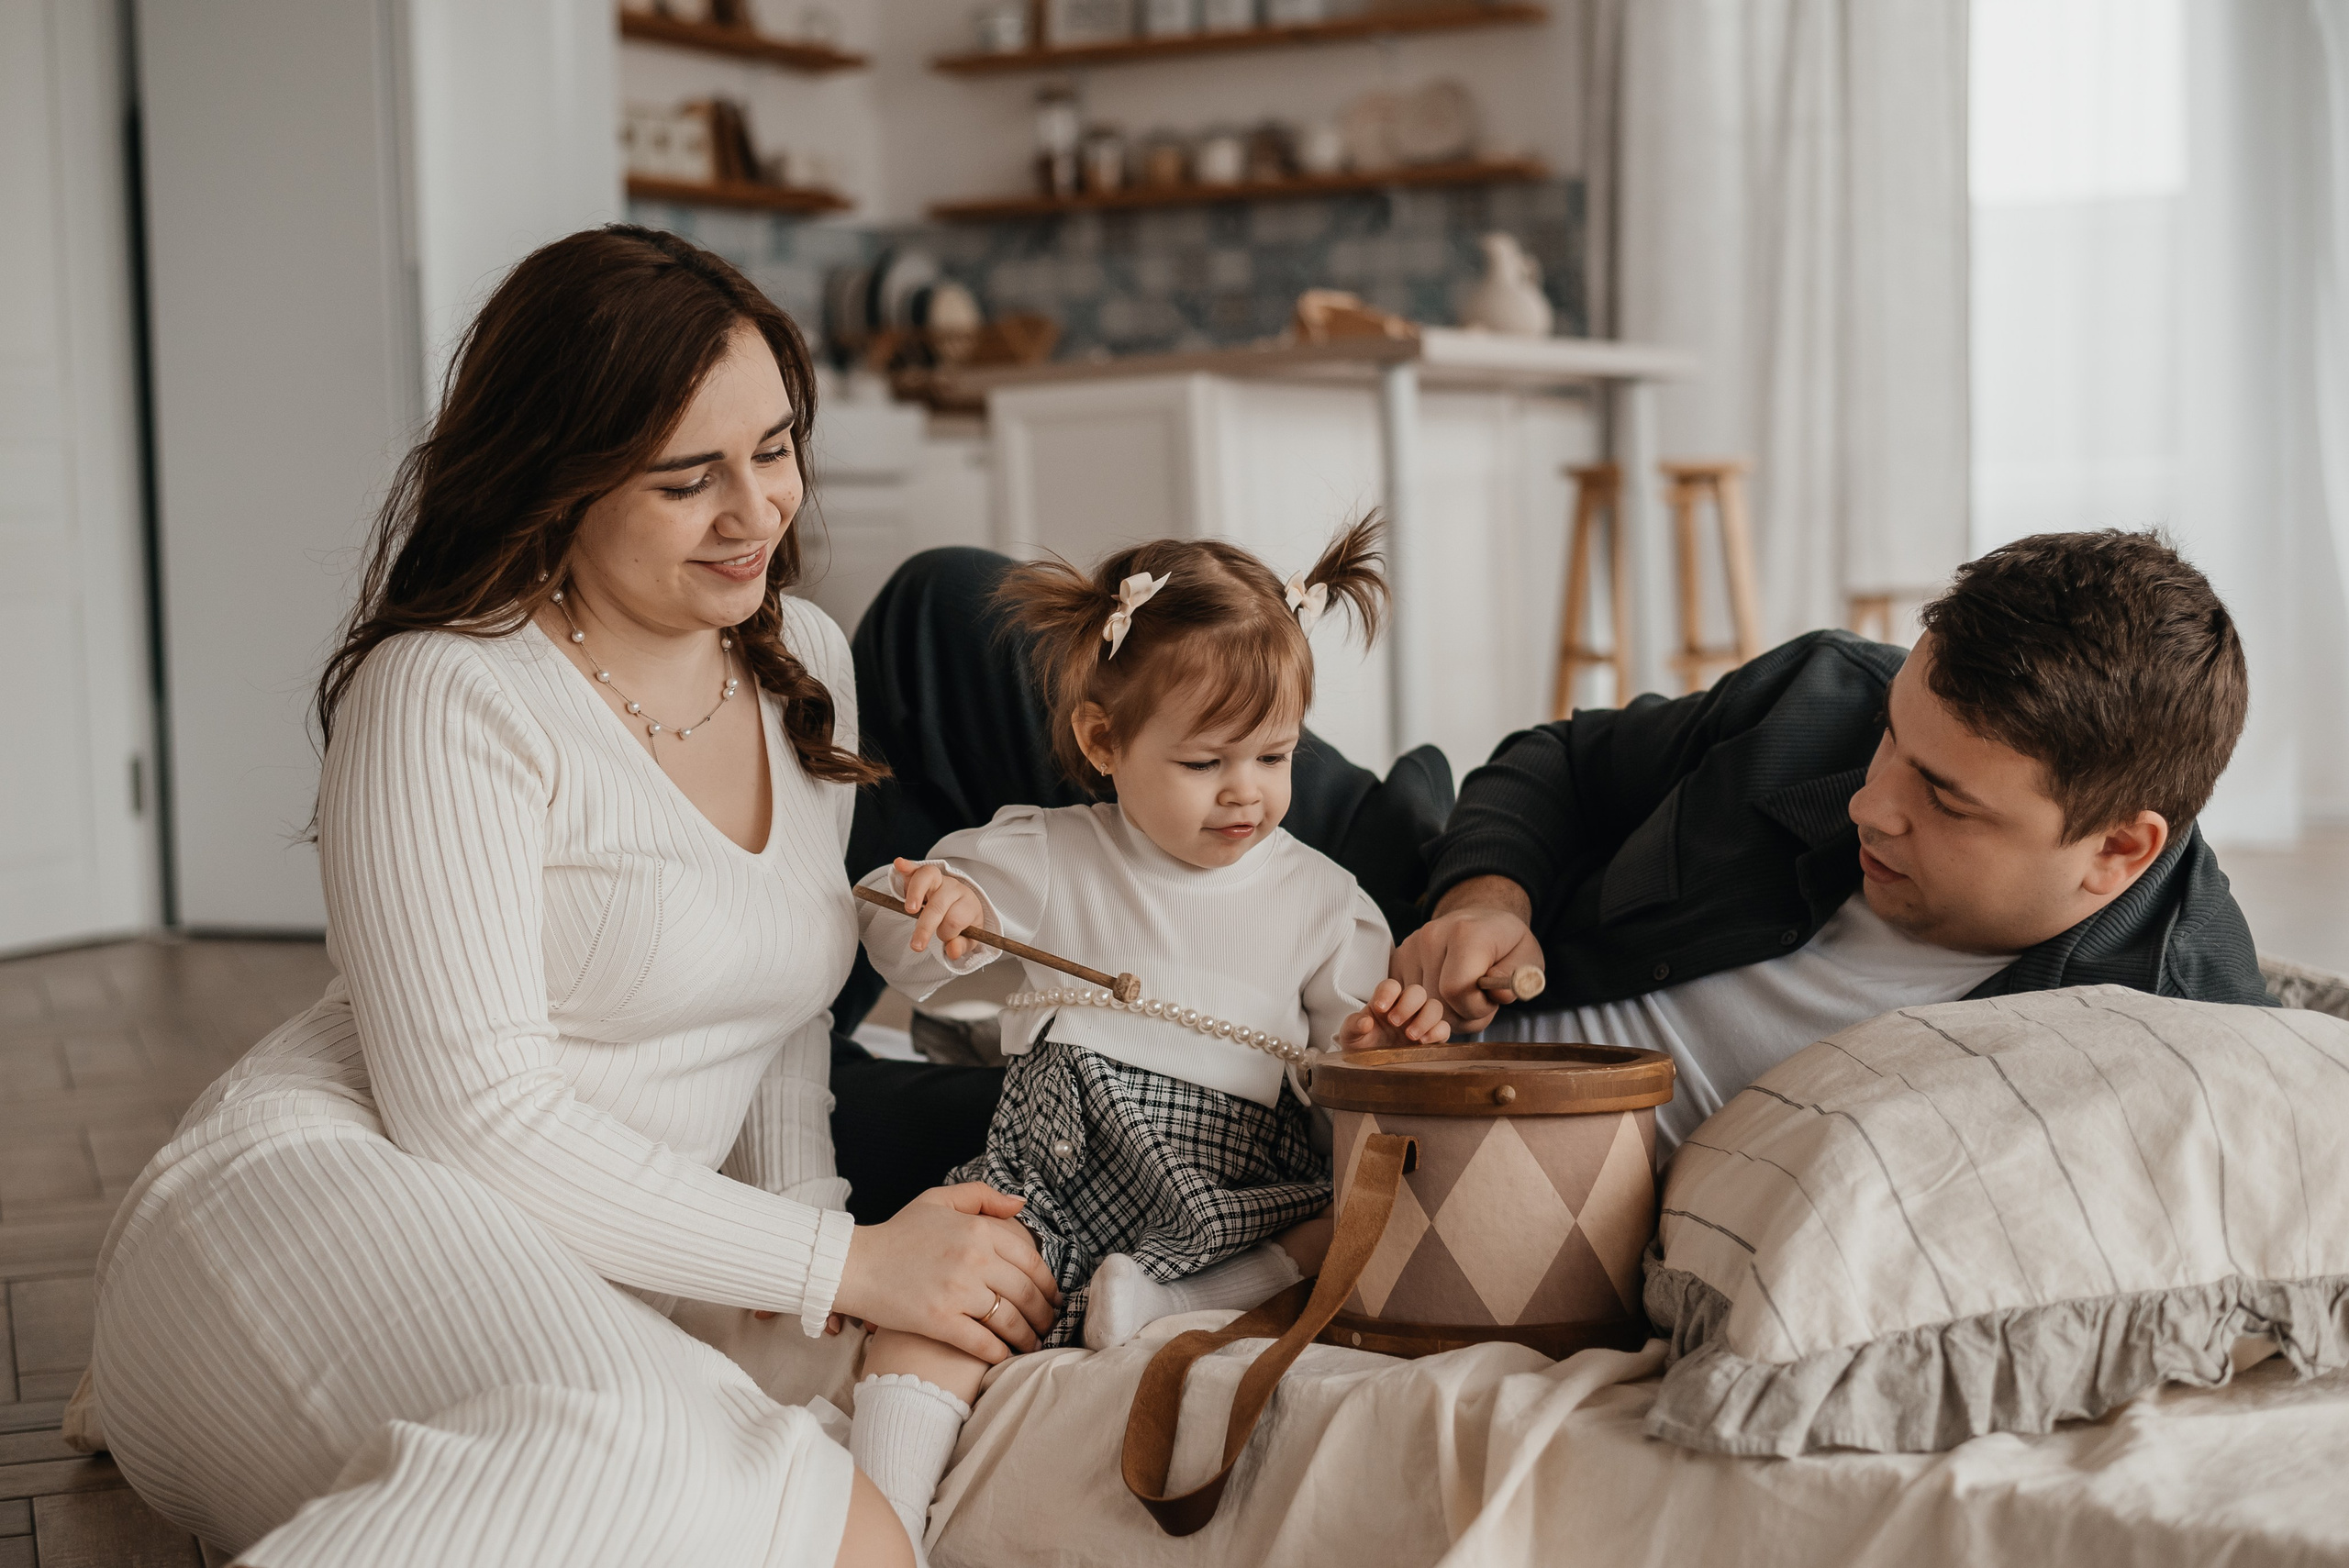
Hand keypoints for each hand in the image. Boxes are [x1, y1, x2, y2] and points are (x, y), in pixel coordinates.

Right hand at [832, 1182, 1062, 1364]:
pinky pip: (984, 1343)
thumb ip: (982, 1197)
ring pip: (1010, 1320)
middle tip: (1048, 1325)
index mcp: (979, 1230)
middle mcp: (975, 1259)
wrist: (854, 1265)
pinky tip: (1004, 1356)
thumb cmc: (897, 1234)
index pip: (1031, 1261)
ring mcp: (959, 1291)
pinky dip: (1000, 1353)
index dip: (1048, 1284)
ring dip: (1028, 1337)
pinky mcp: (941, 1321)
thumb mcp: (938, 1201)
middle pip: (1027, 1293)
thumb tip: (1020, 1205)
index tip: (1052, 1297)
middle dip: (1044, 1314)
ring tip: (1032, 1344)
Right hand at [891, 857, 987, 961]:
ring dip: (916, 894)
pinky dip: (907, 866)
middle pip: (938, 905)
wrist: (964, 904)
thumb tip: (951, 951)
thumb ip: (962, 946)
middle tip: (917, 946)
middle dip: (925, 927)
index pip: (955, 920)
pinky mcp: (924, 875)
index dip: (947, 933)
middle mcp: (954, 888)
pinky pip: (916, 867)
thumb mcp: (969, 939)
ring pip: (928, 878)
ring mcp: (939, 879)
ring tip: (910, 910)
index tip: (943, 937)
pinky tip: (899, 864)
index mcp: (968, 904)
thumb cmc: (964, 923)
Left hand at [1337, 979, 1450, 1049]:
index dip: (1388, 992)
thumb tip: (1365, 1022)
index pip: (1391, 986)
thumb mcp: (1349, 1037)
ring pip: (1434, 1007)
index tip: (1380, 1008)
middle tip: (1395, 1023)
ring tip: (1411, 1036)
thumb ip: (1353, 1025)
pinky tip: (1424, 1043)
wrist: (1369, 1069)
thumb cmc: (1360, 1047)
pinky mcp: (1432, 1039)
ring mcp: (1420, 1022)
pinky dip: (1438, 1032)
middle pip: (1417, 992)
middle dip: (1408, 1005)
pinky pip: (1444, 1028)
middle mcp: (1405, 1008)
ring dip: (1425, 1018)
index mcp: (1384, 1002)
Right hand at [1390, 876, 1545, 1032]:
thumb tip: (1498, 994)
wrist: (1479, 919)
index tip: (1490, 999)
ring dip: (1447, 1013)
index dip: (1476, 1006)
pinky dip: (1429, 1006)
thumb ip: (1521, 978)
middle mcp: (1431, 936)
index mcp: (1466, 933)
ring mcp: (1411, 947)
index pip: (1456, 989)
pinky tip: (1446, 993)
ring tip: (1464, 995)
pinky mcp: (1398, 959)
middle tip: (1480, 998)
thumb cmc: (1505, 943)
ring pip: (1421, 1007)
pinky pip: (1409, 1002)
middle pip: (1437, 1003)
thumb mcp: (1528, 956)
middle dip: (1463, 1014)